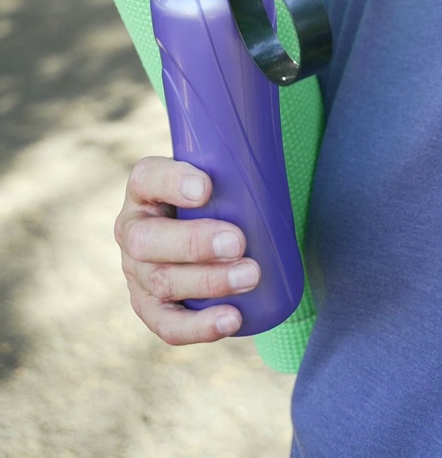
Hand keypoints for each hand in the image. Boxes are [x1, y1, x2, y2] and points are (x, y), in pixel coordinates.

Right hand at [114, 156, 260, 344]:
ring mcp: (137, 273)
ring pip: (162, 282)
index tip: (207, 186)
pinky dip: (200, 327)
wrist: (205, 230)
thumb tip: (271, 151)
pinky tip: (232, 320)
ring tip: (251, 276)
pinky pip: (168, 325)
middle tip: (239, 241)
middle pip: (147, 240)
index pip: (147, 179)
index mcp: (144, 189)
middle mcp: (132, 230)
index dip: (171, 182)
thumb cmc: (217, 195)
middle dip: (195, 242)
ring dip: (209, 282)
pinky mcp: (150, 308)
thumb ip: (235, 162)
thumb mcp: (216, 173)